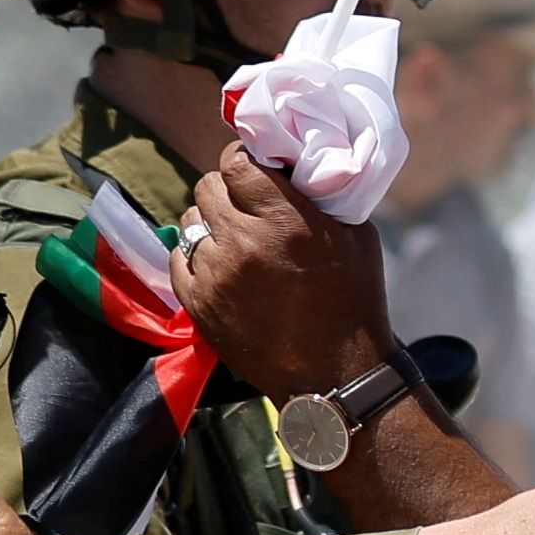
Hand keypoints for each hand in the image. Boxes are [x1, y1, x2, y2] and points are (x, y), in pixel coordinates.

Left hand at [171, 144, 394, 397]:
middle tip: (245, 206)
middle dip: (227, 191)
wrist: (335, 373)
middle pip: (208, 186)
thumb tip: (294, 169)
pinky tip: (220, 265)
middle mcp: (243, 242)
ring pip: (190, 221)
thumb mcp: (355, 235)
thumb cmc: (354, 300)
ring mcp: (215, 274)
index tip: (253, 171)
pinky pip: (179, 258)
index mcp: (284, 219)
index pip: (235, 162)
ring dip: (210, 224)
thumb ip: (320, 197)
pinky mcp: (198, 304)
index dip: (243, 162)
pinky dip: (196, 256)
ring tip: (234, 240)